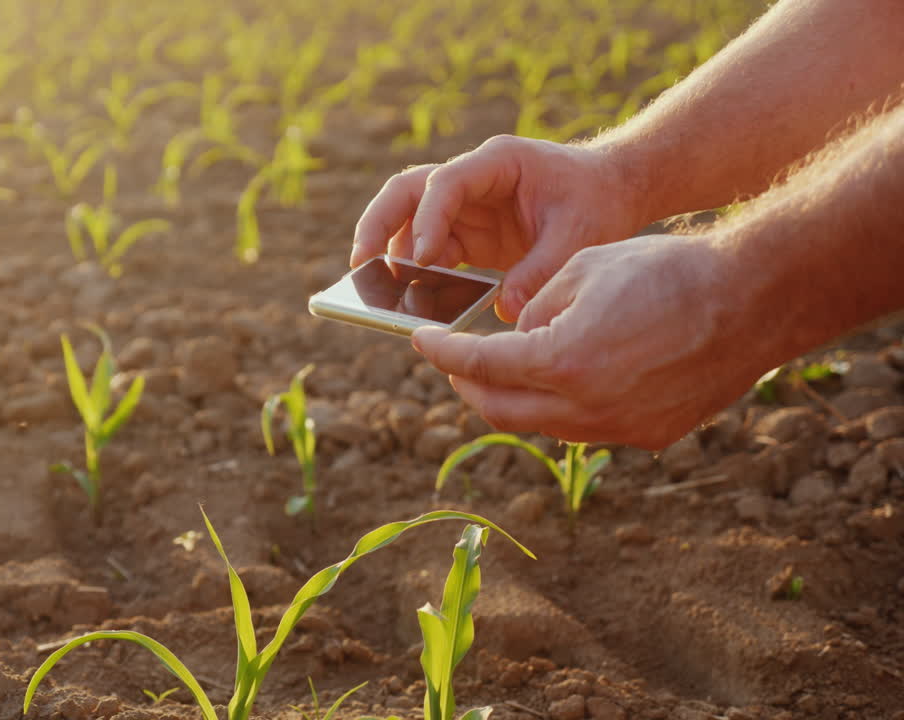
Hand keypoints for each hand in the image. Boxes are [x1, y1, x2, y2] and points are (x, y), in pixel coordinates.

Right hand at [350, 135, 646, 321]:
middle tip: (360, 265)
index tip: (421, 259)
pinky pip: (429, 250)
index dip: (427, 220)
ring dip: (390, 253)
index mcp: (497, 162)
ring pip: (407, 220)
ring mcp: (465, 207)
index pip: (444, 183)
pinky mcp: (468, 234)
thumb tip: (504, 312)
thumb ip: (541, 271)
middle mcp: (472, 179)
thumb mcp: (579, 235)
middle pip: (406, 192)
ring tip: (375, 291)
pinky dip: (416, 274)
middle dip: (378, 225)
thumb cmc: (597, 201)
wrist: (613, 191)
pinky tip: (410, 302)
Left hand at [409, 234, 773, 449]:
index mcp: (560, 360)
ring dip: (514, 399)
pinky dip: (562, 406)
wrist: (752, 298)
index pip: (476, 365)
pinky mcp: (649, 434)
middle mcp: (585, 407)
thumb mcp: (582, 269)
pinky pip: (585, 427)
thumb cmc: (667, 269)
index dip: (440, 353)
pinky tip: (564, 379)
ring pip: (541, 425)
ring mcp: (619, 427)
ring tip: (505, 369)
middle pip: (498, 410)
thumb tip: (512, 337)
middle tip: (454, 363)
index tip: (419, 341)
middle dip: (467, 386)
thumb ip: (533, 309)